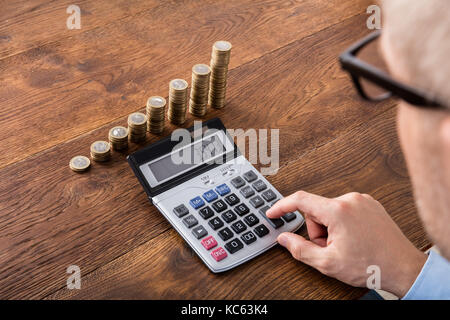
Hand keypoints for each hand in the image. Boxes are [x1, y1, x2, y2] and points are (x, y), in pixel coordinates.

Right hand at [266, 191, 426, 296]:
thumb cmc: (372, 265)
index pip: (300, 200)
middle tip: (329, 248)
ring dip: (330, 228)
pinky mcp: (370, 204)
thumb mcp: (328, 263)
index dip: (281, 207)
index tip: (272, 213)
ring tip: (345, 245)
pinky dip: (342, 224)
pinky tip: (354, 239)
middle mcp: (350, 199)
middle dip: (317, 230)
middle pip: (316, 210)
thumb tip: (283, 238)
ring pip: (330, 211)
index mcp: (338, 211)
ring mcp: (362, 200)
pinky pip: (345, 210)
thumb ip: (300, 249)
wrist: (404, 268)